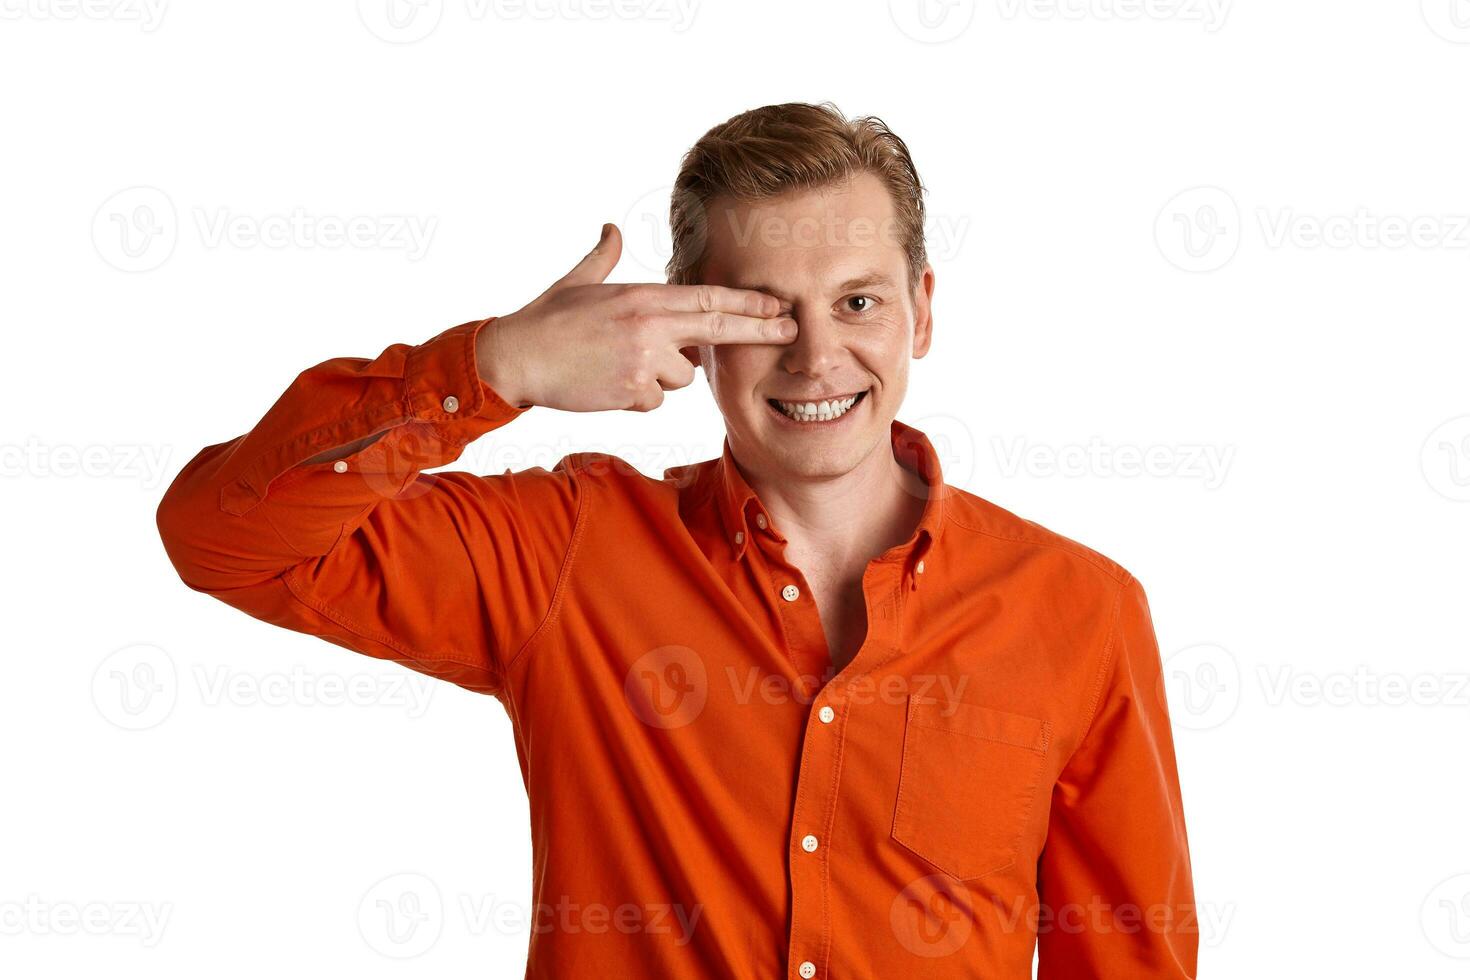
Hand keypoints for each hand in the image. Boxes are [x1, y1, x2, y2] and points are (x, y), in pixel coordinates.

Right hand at [477, 223, 795, 410]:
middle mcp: (649, 326)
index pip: (708, 298)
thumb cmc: (546, 320)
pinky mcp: (632, 391)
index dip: (747, 301)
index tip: (777, 303)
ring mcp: (643, 360)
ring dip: (662, 375)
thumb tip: (610, 228)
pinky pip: (655, 400)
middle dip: (759, 330)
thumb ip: (603, 256)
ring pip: (681, 376)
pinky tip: (609, 383)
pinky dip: (638, 396)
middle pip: (717, 331)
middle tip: (791, 330)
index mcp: (642, 297)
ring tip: (621, 363)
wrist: (516, 358)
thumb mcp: (578, 282)